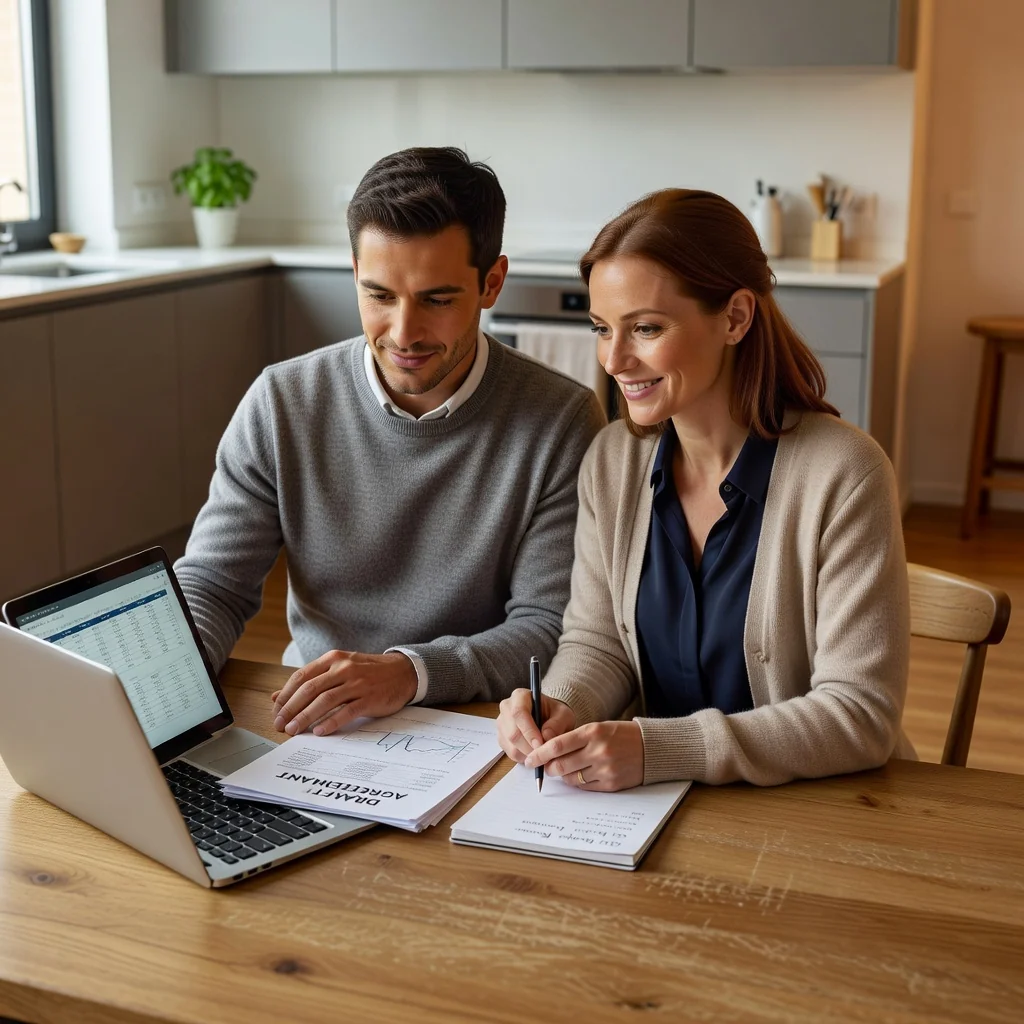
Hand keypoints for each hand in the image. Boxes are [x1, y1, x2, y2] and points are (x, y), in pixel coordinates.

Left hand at [270, 650, 417, 736]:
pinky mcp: (370, 698)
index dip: (285, 696)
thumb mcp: (339, 669)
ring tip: (294, 731)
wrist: (404, 672)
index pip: (301, 677)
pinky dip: (331, 722)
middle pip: (310, 689)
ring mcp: (357, 683)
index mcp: (333, 659)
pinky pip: (346, 712)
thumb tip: (277, 696)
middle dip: (291, 709)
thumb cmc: (368, 672)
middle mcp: (344, 668)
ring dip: (305, 718)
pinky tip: (319, 732)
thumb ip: (310, 680)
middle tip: (280, 725)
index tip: (276, 712)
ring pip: (325, 701)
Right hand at [496, 688, 575, 762]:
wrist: (550, 718)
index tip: (540, 744)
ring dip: (527, 754)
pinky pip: (510, 753)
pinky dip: (524, 757)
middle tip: (544, 754)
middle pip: (512, 732)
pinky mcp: (502, 738)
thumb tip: (546, 737)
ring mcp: (502, 724)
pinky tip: (534, 753)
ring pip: (510, 745)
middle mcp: (507, 708)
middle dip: (529, 747)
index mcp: (520, 696)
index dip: (529, 730)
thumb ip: (556, 724)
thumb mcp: (563, 715)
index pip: (519, 713)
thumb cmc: (555, 714)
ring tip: (542, 753)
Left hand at [524, 720, 643, 791]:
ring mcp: (605, 769)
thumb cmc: (620, 735)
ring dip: (563, 775)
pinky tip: (581, 774)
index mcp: (592, 732)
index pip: (557, 745)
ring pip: (571, 778)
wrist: (651, 747)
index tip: (530, 759)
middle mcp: (598, 751)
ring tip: (566, 769)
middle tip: (544, 767)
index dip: (540, 753)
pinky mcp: (611, 784)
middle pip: (560, 765)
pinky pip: (585, 787)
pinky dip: (578, 782)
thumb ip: (574, 739)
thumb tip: (548, 753)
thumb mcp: (598, 728)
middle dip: (548, 768)